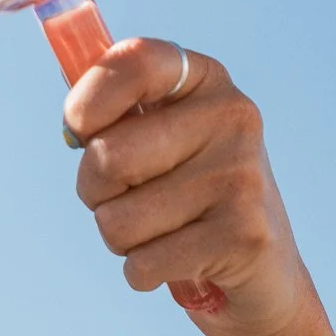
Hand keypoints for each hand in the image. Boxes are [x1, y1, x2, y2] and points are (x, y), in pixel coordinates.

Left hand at [64, 38, 313, 335]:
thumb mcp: (157, 141)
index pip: (133, 61)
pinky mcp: (244, 234)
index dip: (86, 102)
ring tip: (163, 232)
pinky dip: (143, 273)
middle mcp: (231, 116)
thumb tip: (71, 122)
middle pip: (106, 157)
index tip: (80, 131)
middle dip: (95, 192)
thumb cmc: (186, 199)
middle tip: (131, 199)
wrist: (263, 272)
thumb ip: (112, 115)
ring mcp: (241, 174)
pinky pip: (141, 263)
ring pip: (116, 221)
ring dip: (122, 240)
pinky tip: (180, 262)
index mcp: (205, 80)